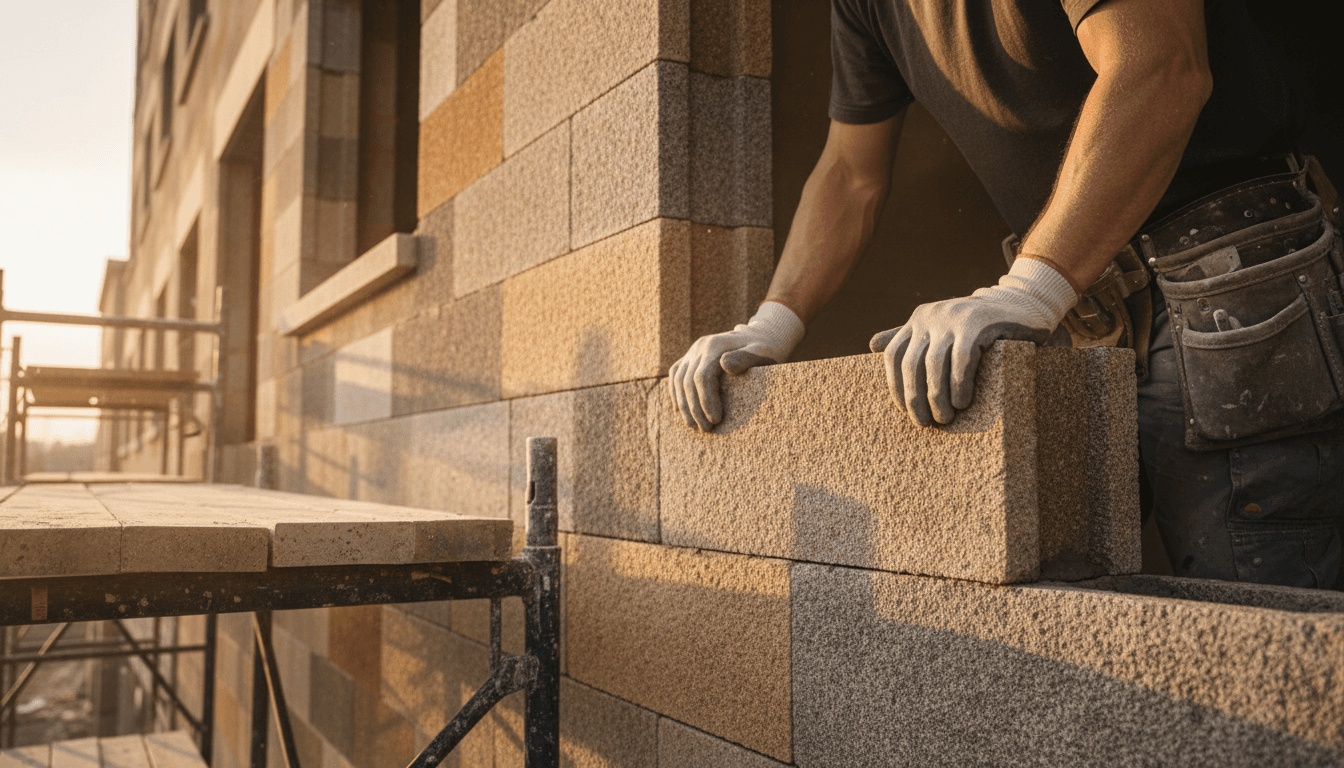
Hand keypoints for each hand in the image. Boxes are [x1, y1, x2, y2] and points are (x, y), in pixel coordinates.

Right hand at [668, 301, 804, 430]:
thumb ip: (745, 358)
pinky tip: (680, 411)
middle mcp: (700, 346)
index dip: (706, 400)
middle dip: (695, 408)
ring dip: (684, 405)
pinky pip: (676, 374)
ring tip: (694, 425)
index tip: (716, 420)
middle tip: (706, 429)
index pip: (702, 377)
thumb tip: (724, 364)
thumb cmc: (766, 349)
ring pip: (678, 379)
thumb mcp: (762, 352)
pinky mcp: (690, 357)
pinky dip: (675, 393)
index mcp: (715, 345)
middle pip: (687, 381)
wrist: (761, 335)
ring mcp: (693, 351)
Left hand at [869, 258, 1076, 425]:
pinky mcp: (978, 322)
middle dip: (915, 398)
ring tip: (945, 417)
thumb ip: (908, 337)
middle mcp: (931, 315)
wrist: (1020, 306)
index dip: (896, 386)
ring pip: (935, 364)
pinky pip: (962, 359)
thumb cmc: (976, 326)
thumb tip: (872, 344)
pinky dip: (959, 384)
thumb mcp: (939, 329)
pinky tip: (963, 401)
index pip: (894, 355)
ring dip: (937, 396)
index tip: (906, 411)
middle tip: (926, 423)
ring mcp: (954, 317)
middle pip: (912, 363)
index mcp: (918, 319)